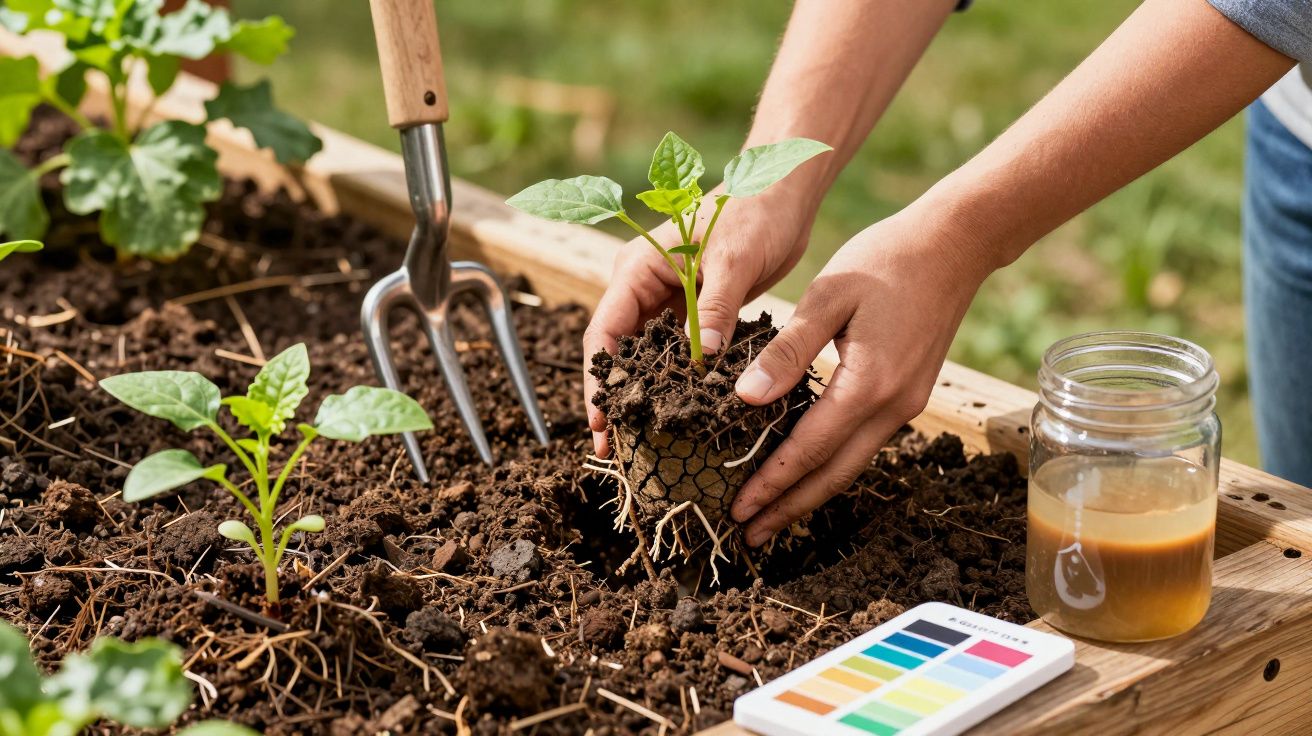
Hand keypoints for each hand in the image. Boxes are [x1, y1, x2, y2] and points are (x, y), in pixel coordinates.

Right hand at [583, 190, 817, 456]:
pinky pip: (676, 352)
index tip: (601, 422)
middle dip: (614, 398)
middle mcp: (643, 286)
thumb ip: (716, 307)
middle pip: (617, 351)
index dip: (599, 379)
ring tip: (641, 443)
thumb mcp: (734, 259)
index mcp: (637, 269)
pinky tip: (679, 414)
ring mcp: (667, 300)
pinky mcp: (693, 310)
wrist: (784, 193)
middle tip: (614, 449)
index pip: (604, 332)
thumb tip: (703, 359)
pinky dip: (674, 382)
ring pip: (645, 357)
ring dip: (643, 395)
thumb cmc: (755, 212)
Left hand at [728, 209, 989, 545]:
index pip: (809, 450)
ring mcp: (906, 404)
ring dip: (810, 493)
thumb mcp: (827, 296)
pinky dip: (831, 466)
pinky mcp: (909, 395)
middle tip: (747, 535)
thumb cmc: (884, 260)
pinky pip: (864, 444)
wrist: (954, 244)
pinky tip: (807, 470)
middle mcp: (893, 406)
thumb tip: (746, 399)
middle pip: (833, 475)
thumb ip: (788, 351)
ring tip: (772, 515)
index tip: (737, 510)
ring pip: (852, 465)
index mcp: (868, 384)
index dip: (771, 483)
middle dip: (789, 507)